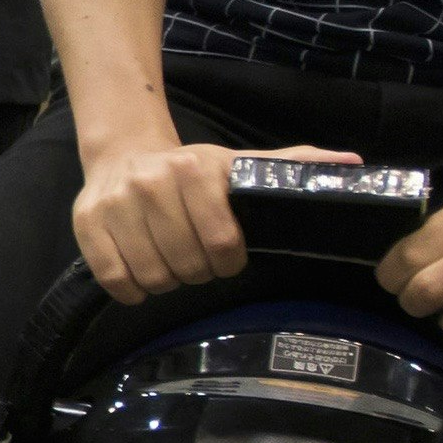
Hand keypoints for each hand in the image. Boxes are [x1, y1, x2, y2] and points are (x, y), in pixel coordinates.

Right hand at [71, 141, 365, 303]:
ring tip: (170, 263)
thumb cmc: (192, 170)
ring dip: (166, 281)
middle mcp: (151, 182)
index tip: (225, 252)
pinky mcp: (86, 224)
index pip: (223, 243)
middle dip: (197, 271)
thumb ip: (294, 165)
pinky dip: (132, 288)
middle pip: (187, 265)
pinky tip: (142, 271)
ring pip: (152, 275)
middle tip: (196, 260)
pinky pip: (115, 279)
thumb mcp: (241, 164)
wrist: (122, 154)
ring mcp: (115, 204)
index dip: (229, 259)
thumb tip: (356, 164)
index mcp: (194, 169)